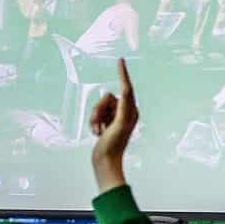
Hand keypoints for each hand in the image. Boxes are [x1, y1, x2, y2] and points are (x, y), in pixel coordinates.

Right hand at [89, 59, 139, 191]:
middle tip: (101, 126)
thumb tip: (126, 91)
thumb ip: (123, 107)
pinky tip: (97, 134)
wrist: (105, 162)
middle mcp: (125, 112)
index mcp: (131, 111)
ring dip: (95, 118)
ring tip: (99, 132)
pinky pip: (95, 114)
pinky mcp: (106, 123)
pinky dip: (93, 123)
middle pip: (106, 98)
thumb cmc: (113, 146)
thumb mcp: (119, 124)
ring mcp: (114, 118)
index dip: (123, 73)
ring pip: (99, 106)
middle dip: (99, 110)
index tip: (120, 60)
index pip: (126, 88)